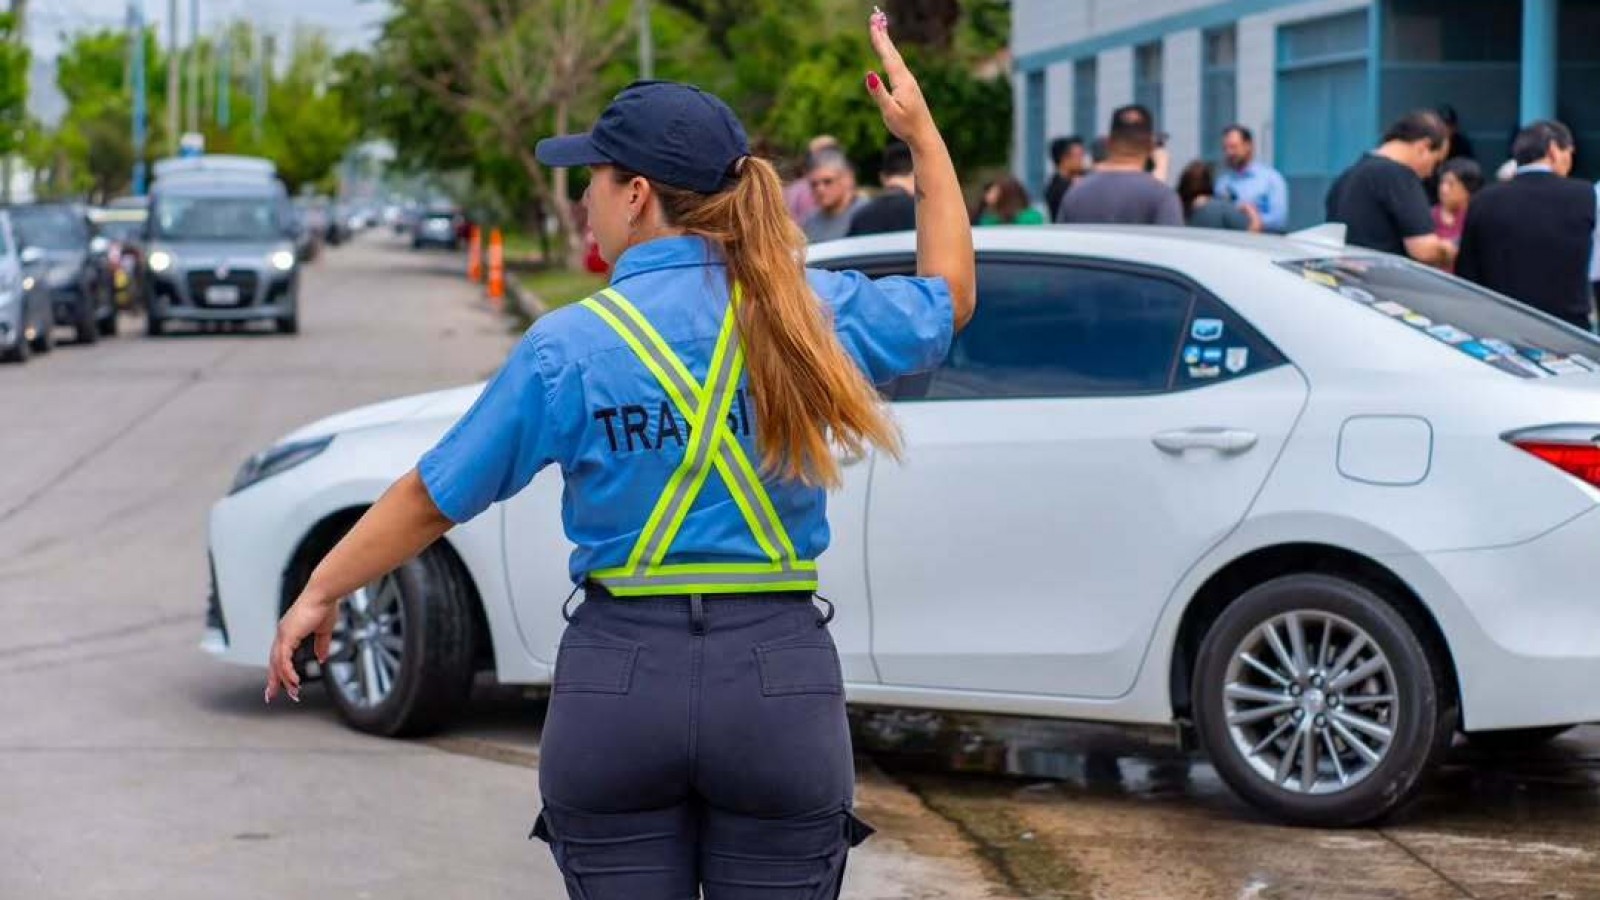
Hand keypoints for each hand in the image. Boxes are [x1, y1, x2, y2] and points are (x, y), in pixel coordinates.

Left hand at [265, 593, 338, 703]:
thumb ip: (321, 645)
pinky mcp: (287, 636)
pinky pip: (284, 660)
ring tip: (292, 692)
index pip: (280, 655)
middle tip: (272, 695)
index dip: (279, 670)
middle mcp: (283, 634)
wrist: (323, 594)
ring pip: (277, 664)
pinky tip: (294, 681)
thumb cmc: (325, 606)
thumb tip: (322, 658)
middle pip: (274, 662)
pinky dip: (288, 672)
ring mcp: (283, 635)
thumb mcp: (324, 630)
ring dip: (283, 680)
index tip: (282, 682)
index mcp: (290, 632)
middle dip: (274, 680)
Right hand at [864, 8, 937, 148]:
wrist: (924, 136)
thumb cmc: (906, 127)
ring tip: (880, 29)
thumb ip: (878, 93)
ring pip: (895, 57)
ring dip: (887, 42)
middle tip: (875, 17)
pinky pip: (897, 65)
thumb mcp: (889, 111)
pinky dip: (890, 54)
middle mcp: (907, 78)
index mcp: (902, 82)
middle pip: (892, 52)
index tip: (873, 24)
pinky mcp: (908, 87)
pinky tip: (888, 54)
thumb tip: (868, 74)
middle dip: (882, 35)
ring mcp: (909, 82)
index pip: (888, 56)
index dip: (880, 40)